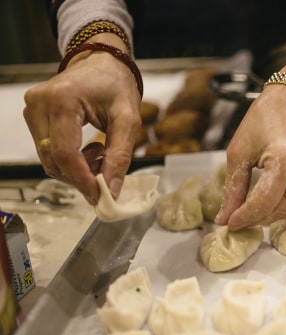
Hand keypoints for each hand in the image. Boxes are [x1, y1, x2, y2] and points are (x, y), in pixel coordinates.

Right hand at [23, 37, 140, 204]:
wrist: (101, 62)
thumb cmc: (116, 86)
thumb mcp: (128, 119)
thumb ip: (120, 155)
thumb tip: (111, 189)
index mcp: (62, 100)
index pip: (64, 153)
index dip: (81, 179)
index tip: (99, 196)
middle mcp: (38, 104)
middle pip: (53, 159)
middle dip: (81, 175)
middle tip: (107, 169)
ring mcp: (31, 109)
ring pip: (48, 158)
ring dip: (75, 167)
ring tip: (100, 151)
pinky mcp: (32, 115)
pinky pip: (47, 150)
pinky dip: (68, 158)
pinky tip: (87, 147)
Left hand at [216, 84, 285, 228]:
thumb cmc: (265, 119)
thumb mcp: (240, 151)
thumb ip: (233, 189)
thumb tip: (225, 220)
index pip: (264, 203)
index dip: (245, 218)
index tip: (232, 224)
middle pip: (283, 210)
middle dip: (261, 216)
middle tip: (246, 213)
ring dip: (282, 213)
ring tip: (267, 203)